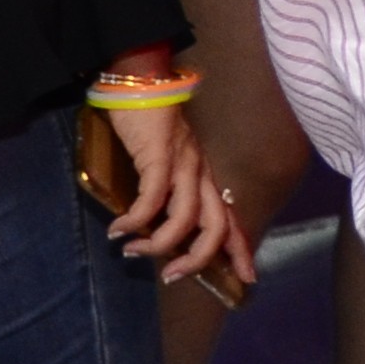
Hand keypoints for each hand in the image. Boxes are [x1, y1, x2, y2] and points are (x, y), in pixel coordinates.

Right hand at [93, 97, 256, 293]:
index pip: (231, 220)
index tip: (245, 280)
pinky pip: (153, 198)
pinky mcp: (160, 157)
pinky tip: (118, 229)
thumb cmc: (150, 126)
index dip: (240, 251)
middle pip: (215, 227)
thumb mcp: (166, 163)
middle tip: (170, 276)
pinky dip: (135, 220)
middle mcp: (202, 174)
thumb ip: (168, 191)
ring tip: (131, 250)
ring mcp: (184, 165)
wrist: (141, 83)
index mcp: (205, 178)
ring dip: (158, 244)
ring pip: (186, 218)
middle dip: (196, 260)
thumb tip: (151, 226)